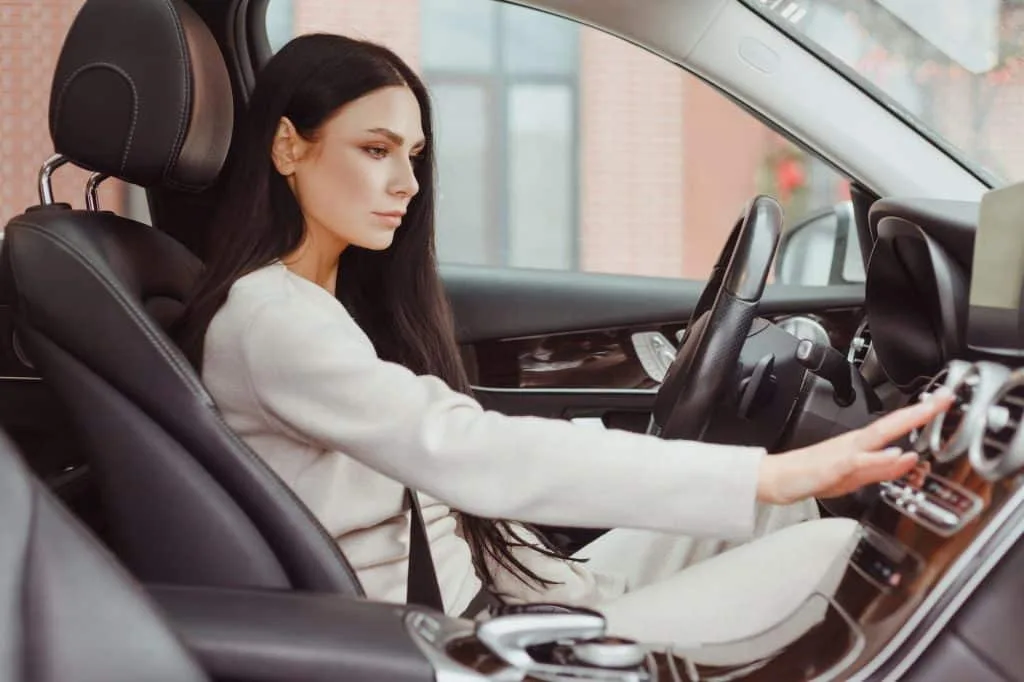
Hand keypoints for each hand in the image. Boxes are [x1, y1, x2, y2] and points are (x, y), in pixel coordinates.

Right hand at [757, 391, 954, 504]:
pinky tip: (895, 454)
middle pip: (891, 425)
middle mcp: (854, 445)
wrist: (777, 478)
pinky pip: (860, 462)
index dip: (920, 414)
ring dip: (903, 426)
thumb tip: (909, 459)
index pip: (895, 426)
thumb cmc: (810, 475)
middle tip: (944, 398)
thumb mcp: (854, 477)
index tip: (943, 401)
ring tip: (928, 414)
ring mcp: (844, 455)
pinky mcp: (834, 469)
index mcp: (860, 445)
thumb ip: (882, 469)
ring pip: (878, 438)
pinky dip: (880, 458)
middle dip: (919, 412)